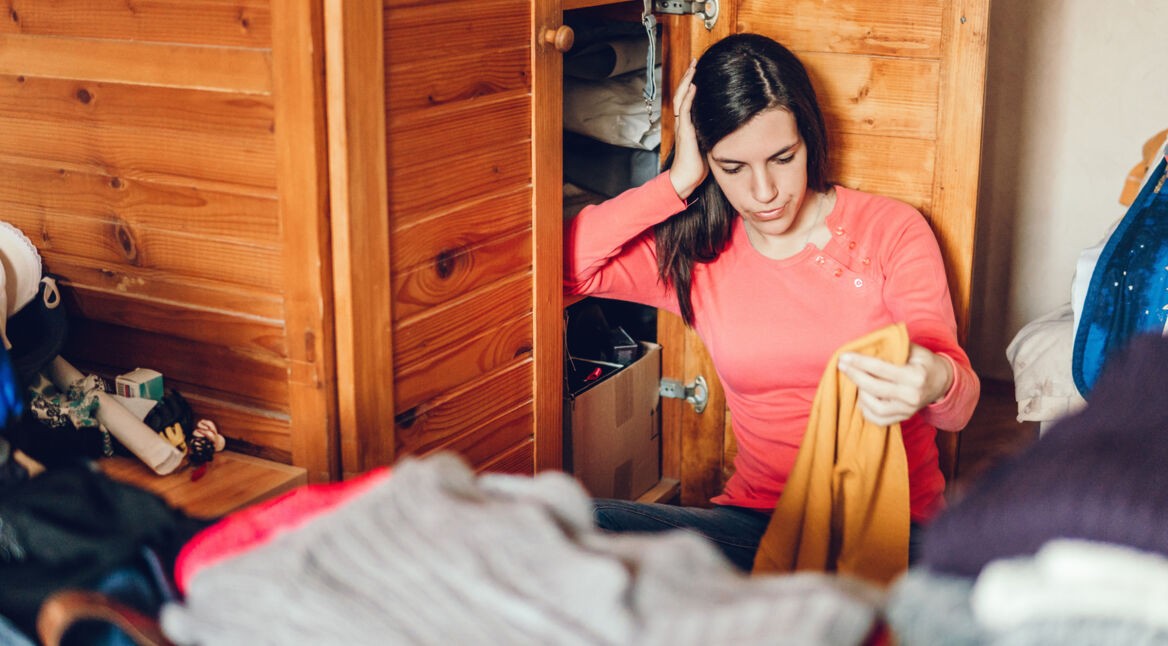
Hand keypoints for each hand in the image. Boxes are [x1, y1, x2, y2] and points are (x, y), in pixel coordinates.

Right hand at [669, 59, 706, 200]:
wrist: (687, 178)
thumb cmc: (698, 165)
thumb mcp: (708, 144)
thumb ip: (713, 132)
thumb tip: (730, 126)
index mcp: (688, 124)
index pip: (687, 99)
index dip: (691, 84)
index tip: (699, 72)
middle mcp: (683, 122)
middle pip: (682, 93)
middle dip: (688, 77)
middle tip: (695, 62)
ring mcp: (683, 126)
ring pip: (681, 98)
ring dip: (687, 82)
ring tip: (693, 68)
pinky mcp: (685, 132)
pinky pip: (685, 110)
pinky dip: (688, 97)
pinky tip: (693, 86)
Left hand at [837, 343, 954, 426]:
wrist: (942, 382)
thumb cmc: (924, 362)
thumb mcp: (914, 350)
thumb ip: (892, 347)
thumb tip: (864, 344)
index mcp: (915, 376)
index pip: (881, 369)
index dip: (860, 362)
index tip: (844, 356)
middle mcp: (912, 396)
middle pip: (875, 388)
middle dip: (855, 376)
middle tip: (841, 366)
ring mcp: (908, 410)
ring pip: (875, 408)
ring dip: (860, 394)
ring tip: (854, 381)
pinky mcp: (904, 418)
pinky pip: (879, 420)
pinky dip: (866, 410)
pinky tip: (862, 398)